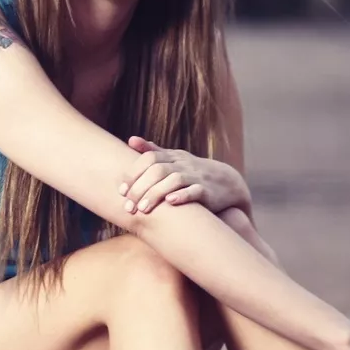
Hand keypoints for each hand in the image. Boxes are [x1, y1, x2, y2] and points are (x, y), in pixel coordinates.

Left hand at [121, 136, 247, 214]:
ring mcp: (196, 177)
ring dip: (156, 194)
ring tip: (142, 209)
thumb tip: (130, 139)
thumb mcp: (174, 159)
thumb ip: (152, 151)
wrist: (228, 183)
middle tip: (128, 206)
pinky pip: (195, 191)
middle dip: (140, 188)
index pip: (149, 159)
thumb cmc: (192, 172)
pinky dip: (182, 196)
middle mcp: (183, 165)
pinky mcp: (208, 191)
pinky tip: (170, 202)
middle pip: (158, 171)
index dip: (134, 173)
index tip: (121, 191)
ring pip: (174, 181)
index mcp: (173, 157)